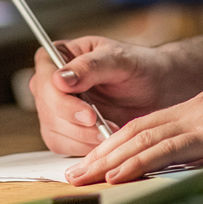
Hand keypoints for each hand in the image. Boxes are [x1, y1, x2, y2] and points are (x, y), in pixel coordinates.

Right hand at [29, 36, 178, 155]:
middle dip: (76, 124)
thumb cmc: (139, 66)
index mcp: (58, 55)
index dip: (61, 101)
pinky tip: (105, 140)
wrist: (156, 89)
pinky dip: (84, 148)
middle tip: (104, 128)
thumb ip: (90, 67)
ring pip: (53, 132)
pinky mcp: (64, 131)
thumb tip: (60, 79)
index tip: (88, 114)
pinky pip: (63, 146)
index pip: (45, 80)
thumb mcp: (119, 60)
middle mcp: (51, 83)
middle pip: (47, 109)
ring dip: (82, 139)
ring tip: (111, 132)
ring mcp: (55, 109)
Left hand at [64, 78, 202, 183]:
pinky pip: (168, 147)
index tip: (92, 162)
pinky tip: (119, 173)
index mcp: (196, 110)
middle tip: (72, 173)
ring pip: (143, 137)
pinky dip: (139, 160)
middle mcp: (192, 110)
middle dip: (100, 153)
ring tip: (83, 176)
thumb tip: (190, 164)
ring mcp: (202, 118)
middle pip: (135, 130)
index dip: (114, 144)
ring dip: (109, 158)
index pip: (145, 126)